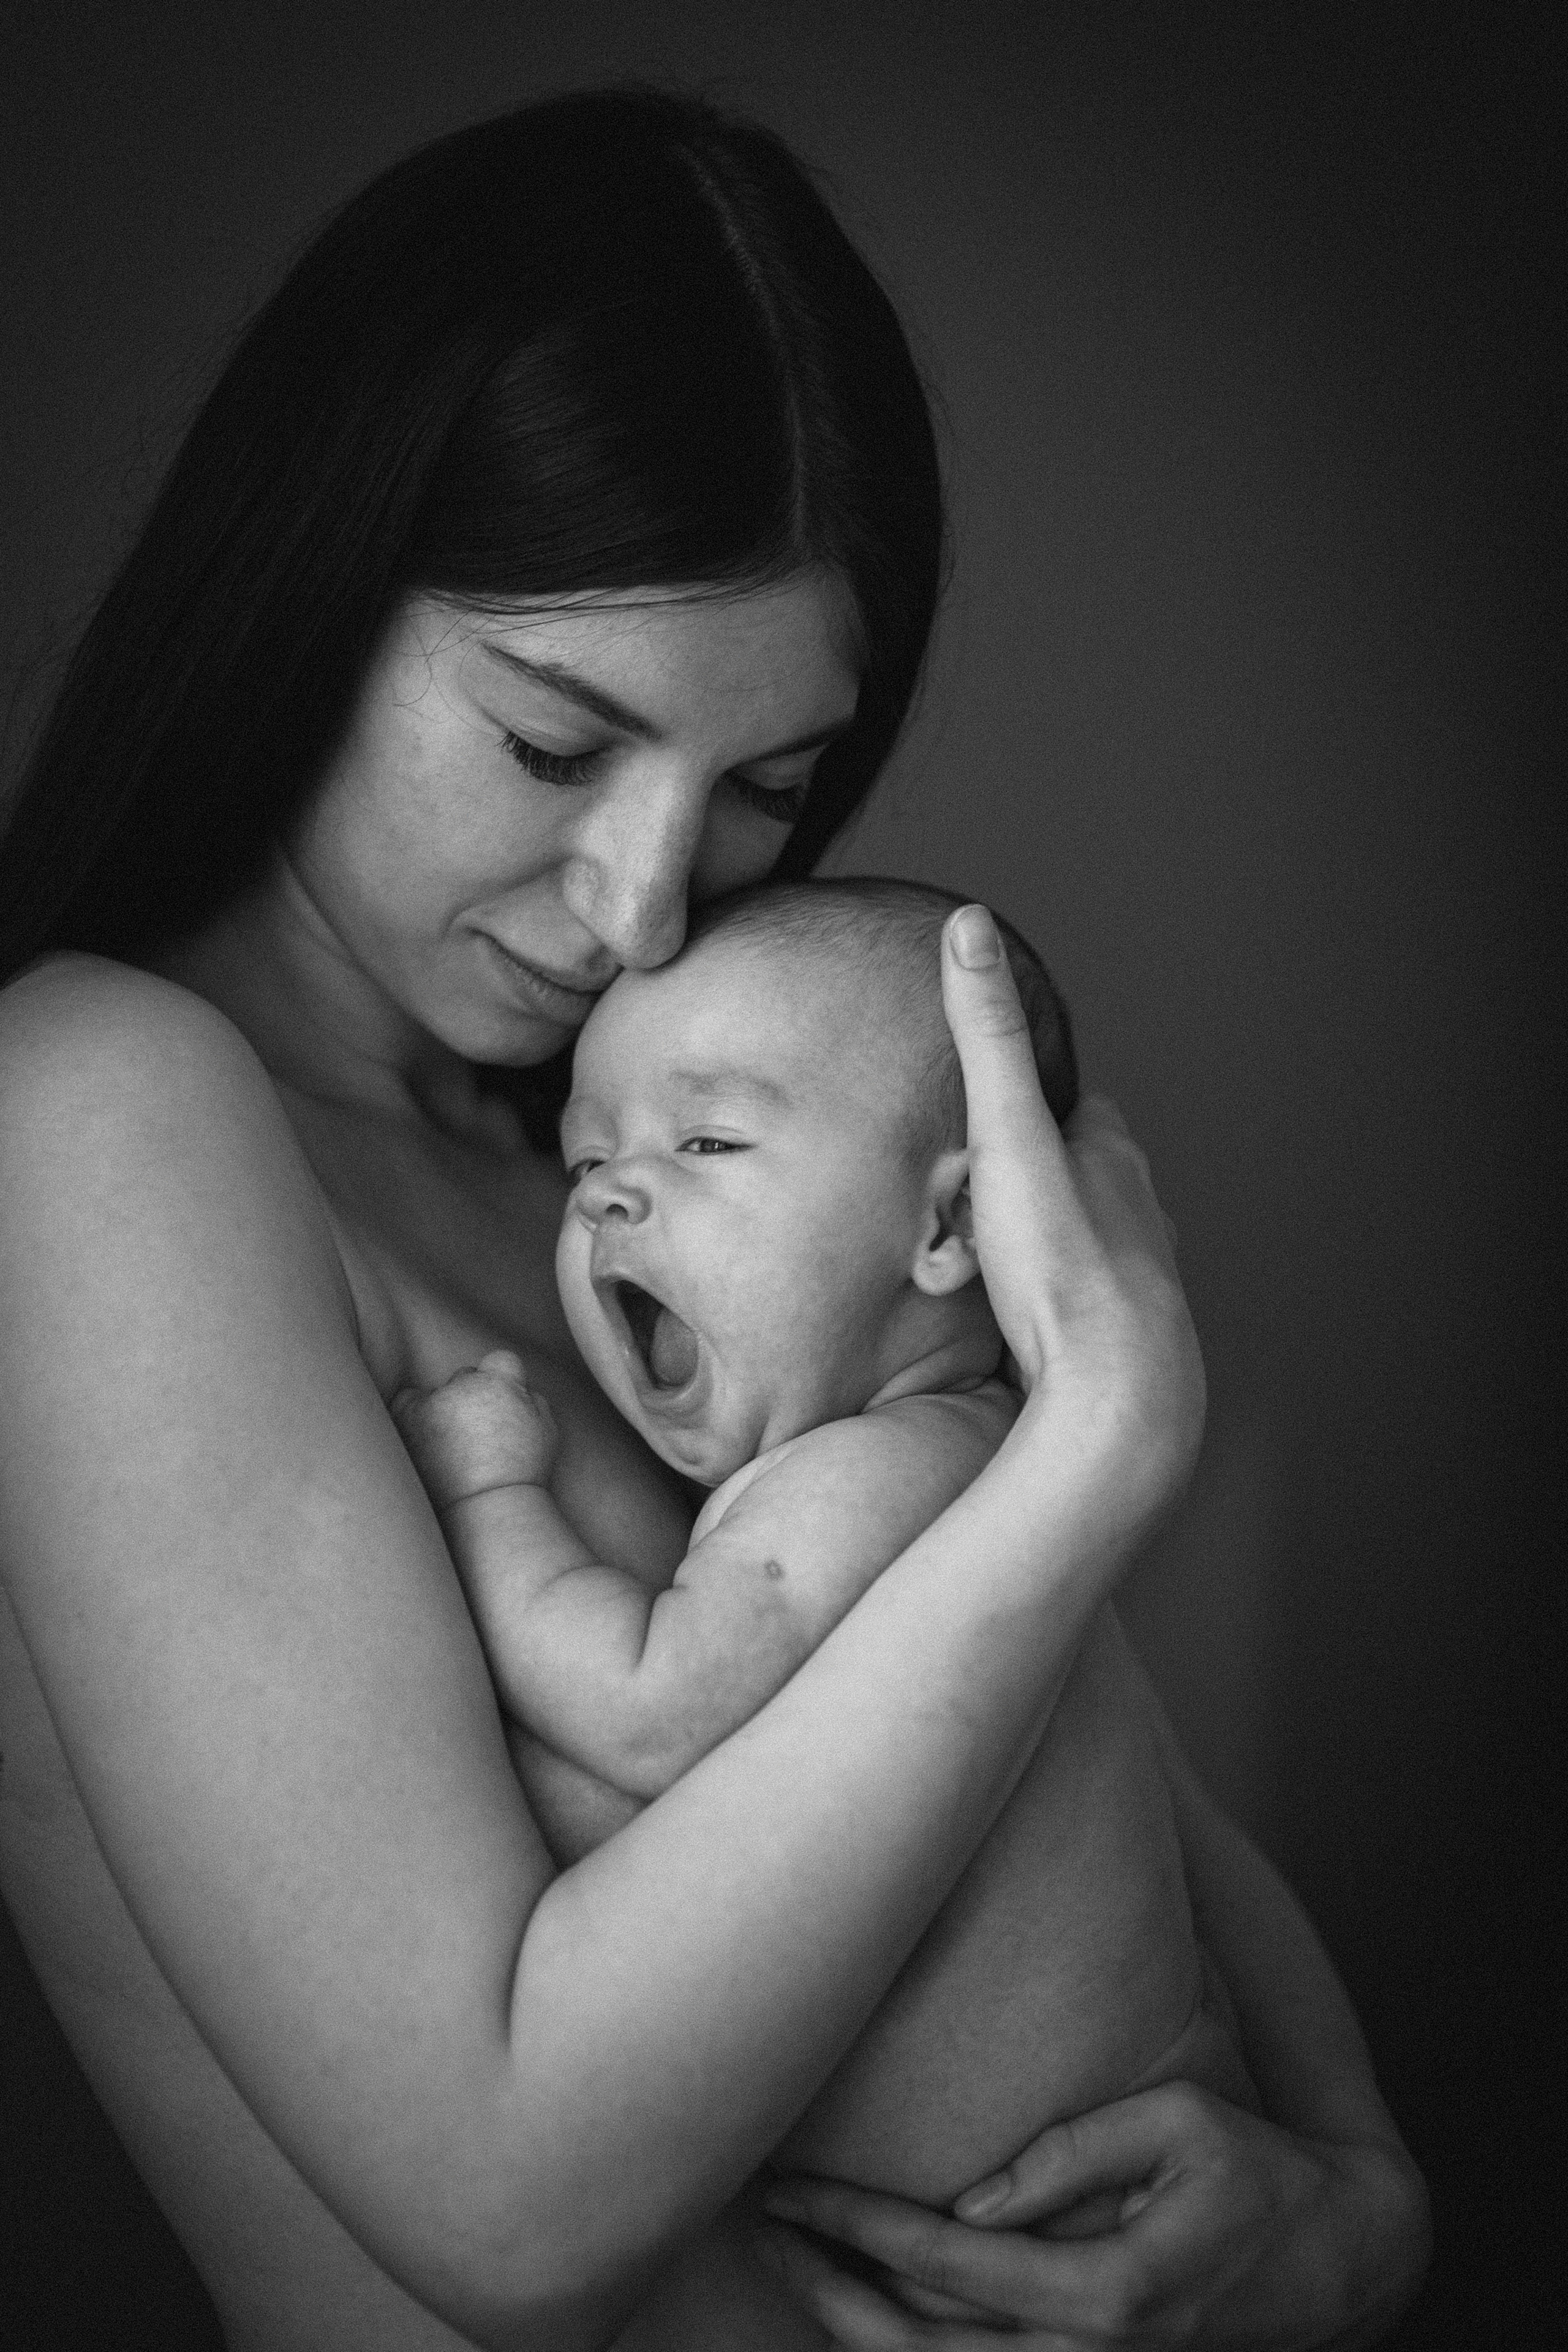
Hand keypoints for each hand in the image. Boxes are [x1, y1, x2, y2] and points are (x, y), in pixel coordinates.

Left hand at [391, 1349, 558, 1508]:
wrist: (488, 1509)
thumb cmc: (523, 1474)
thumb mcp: (547, 1430)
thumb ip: (532, 1399)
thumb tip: (517, 1387)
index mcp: (501, 1383)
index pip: (502, 1361)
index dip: (504, 1383)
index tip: (502, 1408)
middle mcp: (464, 1386)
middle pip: (466, 1378)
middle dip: (471, 1398)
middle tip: (477, 1436)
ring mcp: (433, 1402)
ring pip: (436, 1391)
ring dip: (443, 1409)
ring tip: (452, 1446)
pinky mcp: (408, 1421)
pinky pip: (405, 1401)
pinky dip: (413, 1414)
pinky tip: (424, 1436)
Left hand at [756, 2085, 1429, 2348]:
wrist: (1343, 2262)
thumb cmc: (1258, 2173)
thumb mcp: (1177, 2122)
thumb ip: (1072, 2154)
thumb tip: (969, 2200)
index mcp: (1104, 2290)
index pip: (944, 2262)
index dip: (855, 2224)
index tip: (789, 2188)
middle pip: (918, 2340)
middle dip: (826, 2282)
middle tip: (760, 2221)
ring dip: (853, 2321)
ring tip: (790, 2258)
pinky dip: (910, 2347)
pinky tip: (861, 2305)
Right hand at [941, 907, 1204, 1544]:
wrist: (1115, 1401)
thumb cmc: (1063, 1268)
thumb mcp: (1008, 1136)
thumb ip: (986, 1037)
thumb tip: (971, 924)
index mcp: (1116, 1156)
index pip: (1070, 1105)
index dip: (1021, 1109)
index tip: (975, 1125)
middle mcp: (1142, 1213)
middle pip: (1071, 1180)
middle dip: (1017, 1189)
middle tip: (959, 1214)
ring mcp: (1141, 1280)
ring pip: (1078, 1245)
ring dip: (1033, 1252)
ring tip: (979, 1275)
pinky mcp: (1125, 1342)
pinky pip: (1075, 1308)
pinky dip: (1046, 1309)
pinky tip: (1017, 1332)